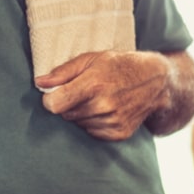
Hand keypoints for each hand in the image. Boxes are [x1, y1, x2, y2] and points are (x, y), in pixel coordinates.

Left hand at [35, 50, 171, 140]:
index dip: (49, 99)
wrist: (154, 81)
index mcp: (93, 84)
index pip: (55, 104)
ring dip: (79, 113)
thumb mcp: (89, 59)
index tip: (52, 94)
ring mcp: (112, 122)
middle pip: (65, 114)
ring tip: (94, 98)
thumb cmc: (118, 65)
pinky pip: (91, 132)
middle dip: (66, 104)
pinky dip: (92, 122)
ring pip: (78, 123)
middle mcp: (103, 106)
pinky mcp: (118, 133)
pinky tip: (102, 108)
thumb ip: (62, 72)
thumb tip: (39, 82)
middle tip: (79, 91)